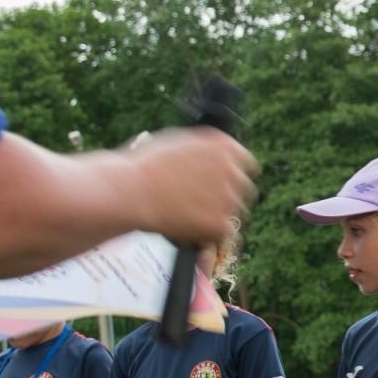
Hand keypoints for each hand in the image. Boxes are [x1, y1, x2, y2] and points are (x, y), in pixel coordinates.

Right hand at [127, 128, 259, 245]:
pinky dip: (211, 234)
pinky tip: (192, 229)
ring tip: (192, 217)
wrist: (129, 191)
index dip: (236, 176)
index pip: (248, 164)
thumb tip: (218, 159)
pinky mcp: (220, 224)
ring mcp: (228, 198)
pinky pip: (225, 233)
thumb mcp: (181, 143)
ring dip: (221, 216)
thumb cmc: (145, 166)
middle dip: (231, 197)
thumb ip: (206, 151)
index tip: (227, 186)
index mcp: (224, 146)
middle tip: (208, 205)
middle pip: (245, 189)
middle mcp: (232, 170)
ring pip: (238, 213)